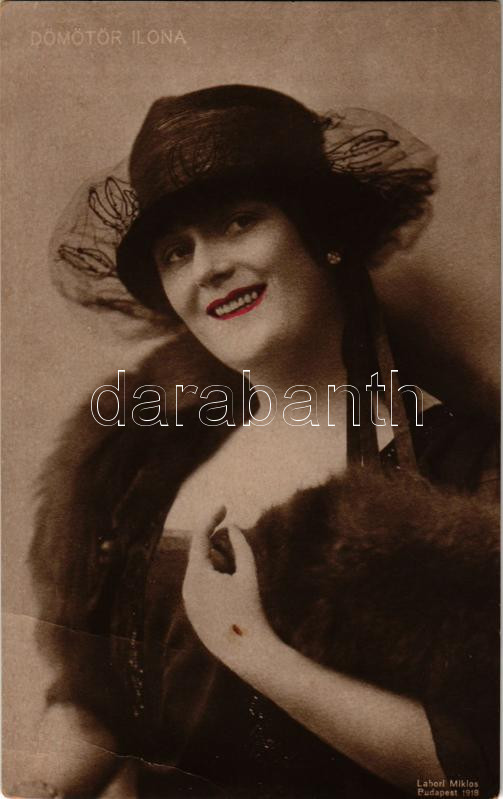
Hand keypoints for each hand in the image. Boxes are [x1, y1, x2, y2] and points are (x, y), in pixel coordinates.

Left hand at [182, 508, 274, 674]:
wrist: (246, 652)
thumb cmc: (250, 609)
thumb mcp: (248, 573)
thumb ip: (240, 546)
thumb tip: (232, 526)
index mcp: (197, 575)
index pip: (199, 537)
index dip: (212, 518)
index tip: (224, 507)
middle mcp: (187, 587)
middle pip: (201, 554)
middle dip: (220, 547)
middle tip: (238, 550)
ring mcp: (189, 602)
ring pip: (202, 572)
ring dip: (219, 566)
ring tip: (238, 578)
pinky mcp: (194, 614)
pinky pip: (202, 589)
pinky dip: (217, 582)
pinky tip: (233, 597)